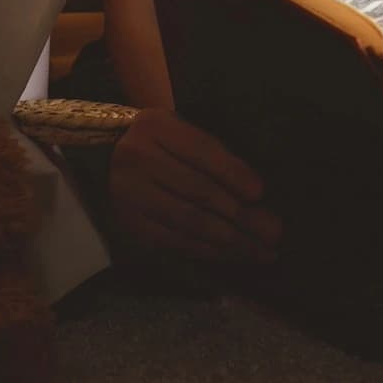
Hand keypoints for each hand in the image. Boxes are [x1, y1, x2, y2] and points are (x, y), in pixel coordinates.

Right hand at [109, 109, 280, 264]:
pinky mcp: (130, 223)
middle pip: (199, 191)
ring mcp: (130, 194)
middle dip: (243, 216)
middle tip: (275, 233)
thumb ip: (215, 153)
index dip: (234, 173)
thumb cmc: (163, 142)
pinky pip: (175, 241)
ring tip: (261, 252)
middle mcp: (138, 158)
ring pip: (190, 221)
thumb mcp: (183, 130)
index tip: (261, 193)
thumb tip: (258, 193)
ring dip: (231, 241)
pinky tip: (233, 256)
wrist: (108, 156)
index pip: (203, 151)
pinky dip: (208, 250)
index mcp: (157, 127)